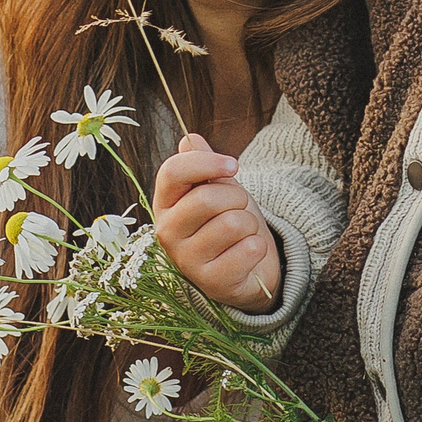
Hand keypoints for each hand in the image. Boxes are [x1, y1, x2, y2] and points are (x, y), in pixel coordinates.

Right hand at [152, 135, 280, 312]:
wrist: (245, 267)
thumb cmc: (227, 220)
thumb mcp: (217, 188)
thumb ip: (203, 165)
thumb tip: (190, 139)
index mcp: (164, 204)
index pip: (172, 172)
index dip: (207, 162)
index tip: (233, 165)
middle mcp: (167, 232)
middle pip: (207, 198)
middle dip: (237, 198)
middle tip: (239, 208)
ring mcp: (187, 260)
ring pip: (233, 223)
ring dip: (249, 224)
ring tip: (242, 233)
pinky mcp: (212, 282)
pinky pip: (249, 249)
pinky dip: (257, 247)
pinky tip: (247, 254)